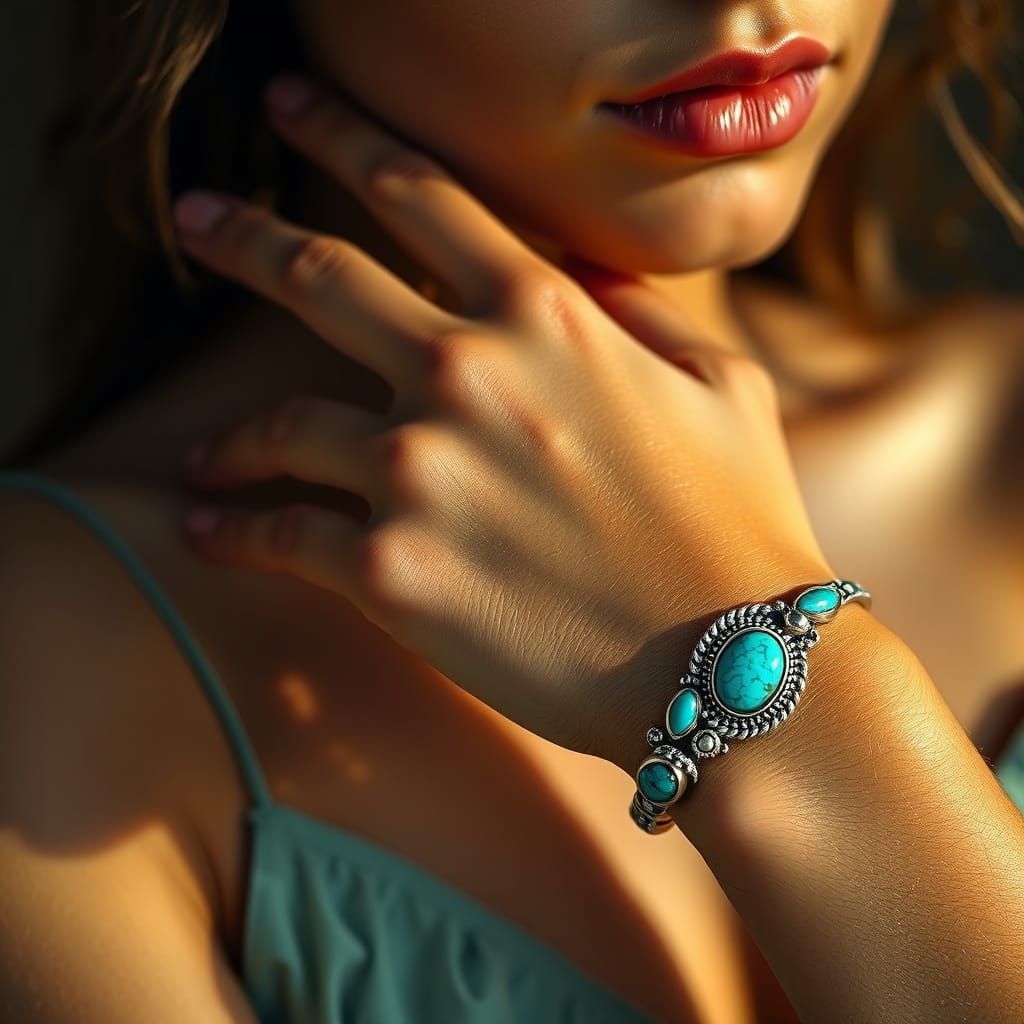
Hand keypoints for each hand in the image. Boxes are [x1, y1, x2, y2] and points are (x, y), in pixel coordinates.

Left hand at [174, 74, 832, 774]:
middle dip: (240, 236)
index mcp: (542, 313)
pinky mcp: (389, 571)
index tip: (286, 104)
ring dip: (228, 440)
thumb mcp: (719, 385)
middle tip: (193, 220)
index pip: (414, 190)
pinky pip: (281, 538)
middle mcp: (464, 372)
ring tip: (202, 457)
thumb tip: (586, 273)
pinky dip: (236, 533)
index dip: (339, 132)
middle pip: (315, 274)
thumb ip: (640, 313)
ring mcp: (417, 471)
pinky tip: (213, 532)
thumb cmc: (735, 522)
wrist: (729, 662)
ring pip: (277, 427)